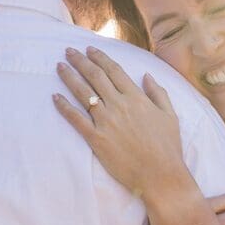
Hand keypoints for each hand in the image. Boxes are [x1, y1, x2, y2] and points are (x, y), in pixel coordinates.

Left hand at [53, 46, 186, 199]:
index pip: (114, 70)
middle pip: (95, 76)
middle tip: (68, 51)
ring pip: (83, 93)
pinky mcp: (97, 139)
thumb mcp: (170, 116)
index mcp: (137, 98)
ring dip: (69, 77)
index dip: (99, 57)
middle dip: (80, 61)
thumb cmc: (168, 147)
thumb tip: (147, 75)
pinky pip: (76, 119)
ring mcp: (106, 121)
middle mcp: (119, 105)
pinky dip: (64, 106)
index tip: (89, 49)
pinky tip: (55, 97)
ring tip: (59, 66)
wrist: (160, 175)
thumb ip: (158, 93)